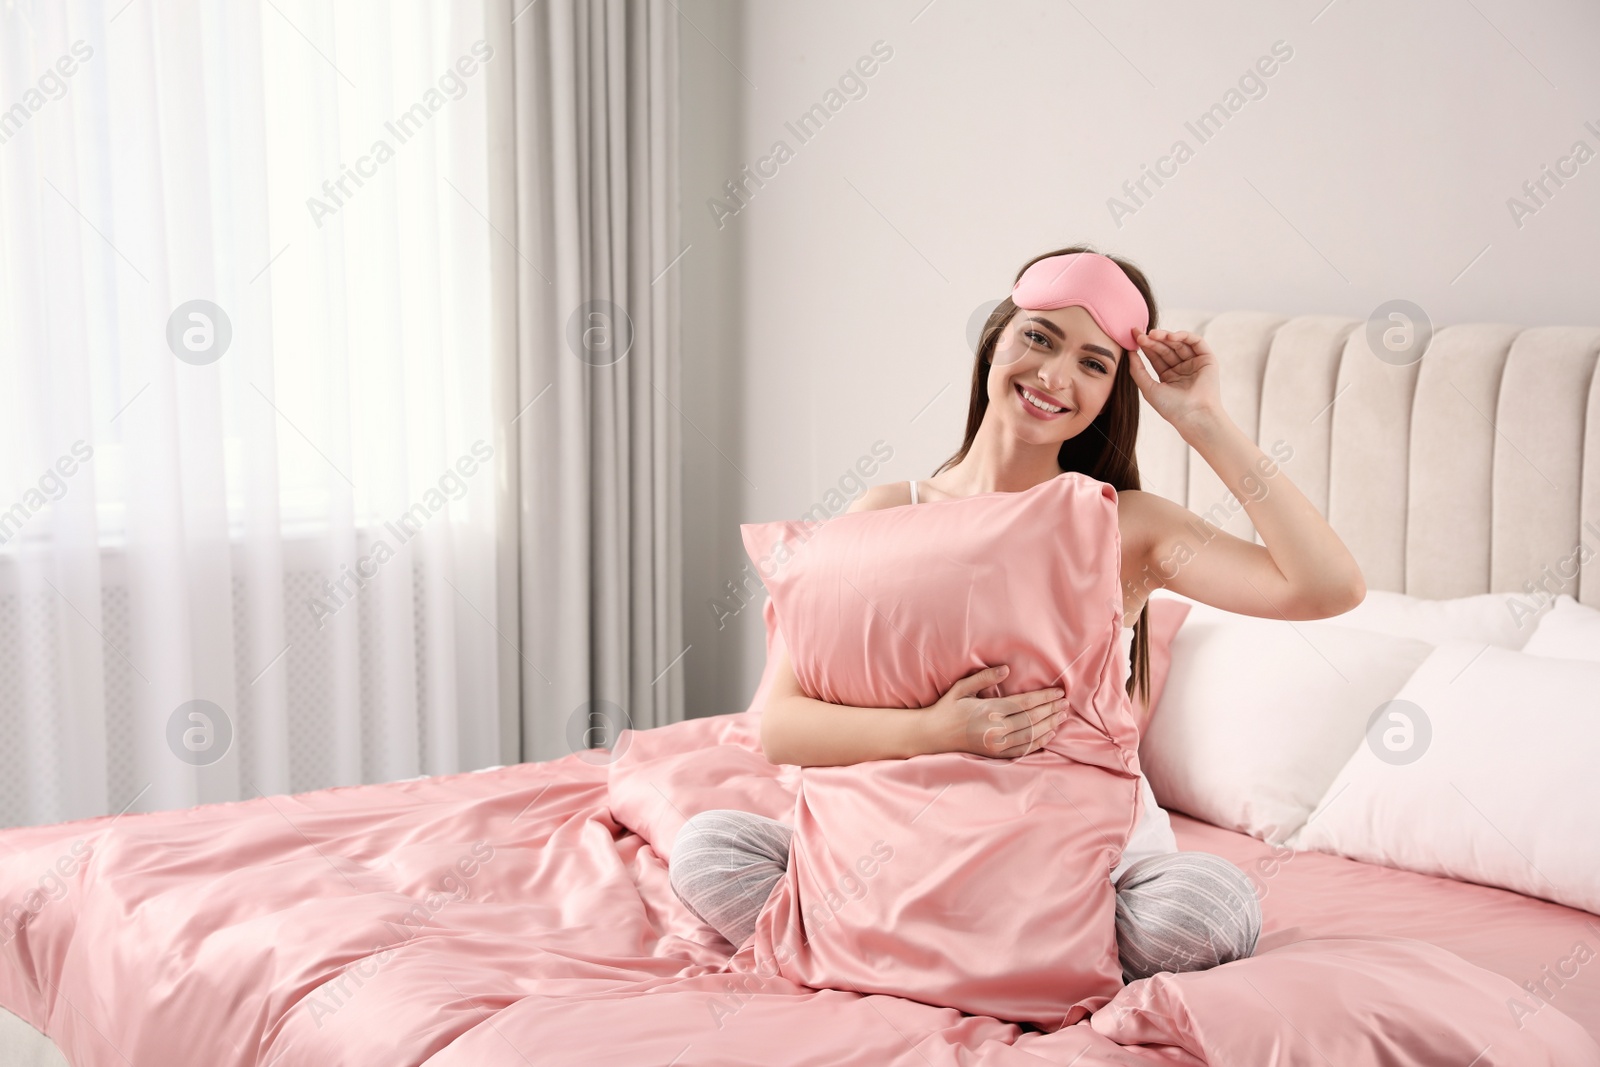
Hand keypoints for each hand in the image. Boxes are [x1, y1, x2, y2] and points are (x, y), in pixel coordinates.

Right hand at [921, 665, 1067, 758]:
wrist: (933, 735)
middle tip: (1066, 703)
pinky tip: (1050, 734)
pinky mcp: (996, 754)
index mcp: (989, 710)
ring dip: (1050, 725)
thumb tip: (1006, 669)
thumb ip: (984, 678)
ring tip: (1062, 716)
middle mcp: (995, 729)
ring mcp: (996, 744)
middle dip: (1051, 710)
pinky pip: (1023, 749)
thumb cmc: (947, 708)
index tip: (1058, 692)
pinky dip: (1039, 742)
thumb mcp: (961, 688)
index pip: (1025, 704)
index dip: (1044, 697)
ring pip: (1031, 735)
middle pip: (1032, 719)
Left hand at [1128, 328, 1223, 433]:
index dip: (1145, 346)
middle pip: (1166, 348)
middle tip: (1140, 335)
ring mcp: (1195, 363)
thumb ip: (1138, 371)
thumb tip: (1129, 353)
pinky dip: (1184, 336)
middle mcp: (1182, 368)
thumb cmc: (1171, 407)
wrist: (1193, 415)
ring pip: (1179, 343)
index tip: (1133, 337)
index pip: (1156, 356)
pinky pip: (1196, 342)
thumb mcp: (1149, 388)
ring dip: (1165, 337)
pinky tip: (1170, 336)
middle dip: (1153, 340)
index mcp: (1169, 376)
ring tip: (1152, 334)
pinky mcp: (1207, 359)